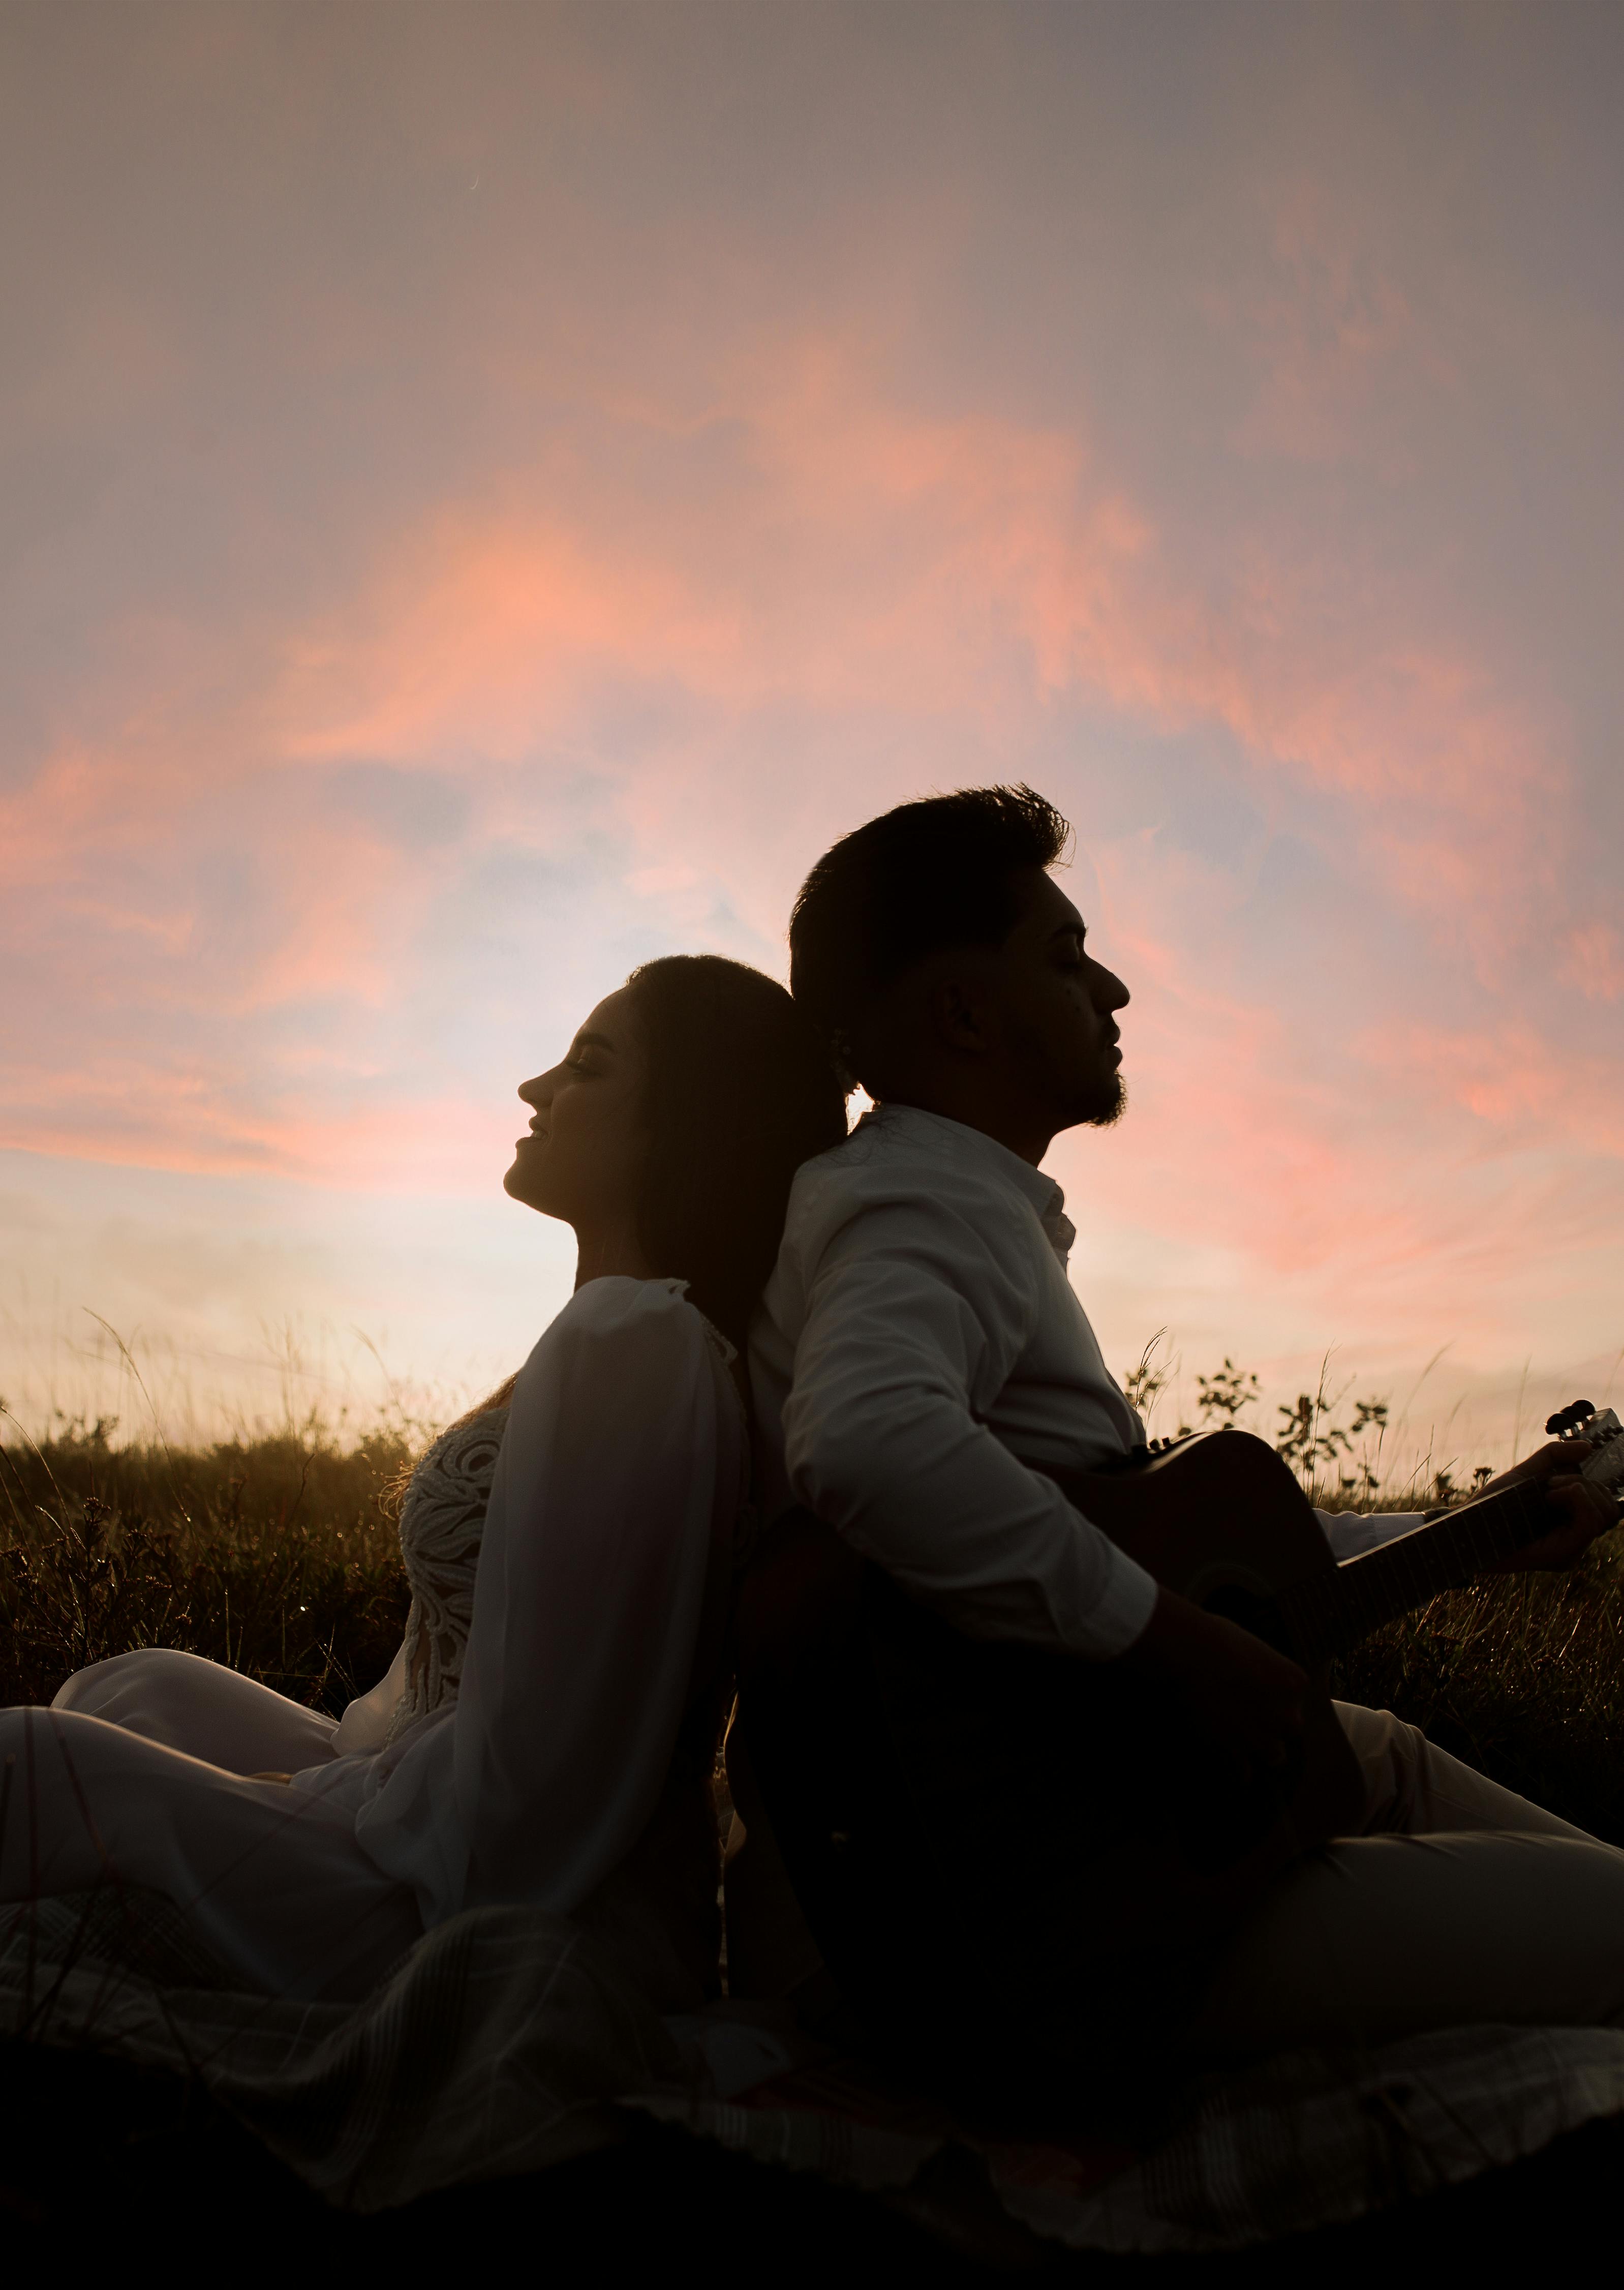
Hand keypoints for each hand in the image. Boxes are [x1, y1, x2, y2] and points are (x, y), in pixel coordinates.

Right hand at [1118, 1585, 1305, 1768]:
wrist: (1190, 1654)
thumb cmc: (1216, 1638)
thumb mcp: (1252, 1647)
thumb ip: (1263, 1669)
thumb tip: (1253, 1676)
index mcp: (1295, 1683)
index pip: (1295, 1697)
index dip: (1275, 1695)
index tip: (1256, 1689)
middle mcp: (1287, 1715)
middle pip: (1290, 1729)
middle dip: (1273, 1724)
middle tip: (1250, 1714)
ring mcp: (1263, 1737)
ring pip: (1274, 1756)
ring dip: (1259, 1748)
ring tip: (1241, 1739)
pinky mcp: (1236, 1753)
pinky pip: (1244, 1773)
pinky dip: (1236, 1769)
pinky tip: (1227, 1761)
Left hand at [1476, 1440, 1617, 1574]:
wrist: (1469, 1527)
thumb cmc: (1495, 1504)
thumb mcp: (1527, 1472)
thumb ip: (1555, 1455)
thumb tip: (1588, 1447)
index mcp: (1572, 1522)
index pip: (1610, 1505)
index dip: (1596, 1484)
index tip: (1563, 1475)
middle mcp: (1577, 1539)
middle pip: (1611, 1508)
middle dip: (1586, 1484)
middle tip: (1552, 1484)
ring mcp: (1573, 1550)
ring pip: (1605, 1513)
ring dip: (1578, 1488)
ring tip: (1548, 1492)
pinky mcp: (1563, 1556)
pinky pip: (1589, 1522)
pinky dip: (1574, 1498)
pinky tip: (1549, 1497)